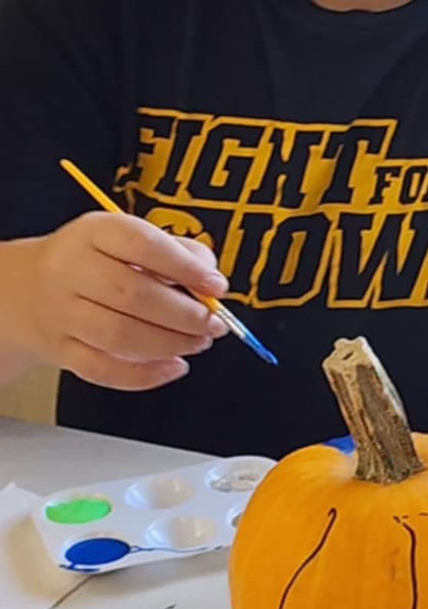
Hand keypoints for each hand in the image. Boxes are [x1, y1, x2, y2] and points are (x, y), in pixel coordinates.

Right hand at [4, 214, 225, 389]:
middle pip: (133, 295)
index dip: (186, 267)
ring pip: (120, 335)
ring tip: (198, 342)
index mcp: (94, 233)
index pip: (142, 244)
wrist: (29, 291)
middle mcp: (71, 269)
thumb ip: (177, 252)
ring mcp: (62, 312)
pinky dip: (145, 375)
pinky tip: (174, 366)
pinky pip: (103, 369)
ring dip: (171, 344)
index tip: (216, 286)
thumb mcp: (129, 240)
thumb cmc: (95, 263)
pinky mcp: (61, 349)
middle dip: (186, 315)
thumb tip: (211, 280)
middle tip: (213, 324)